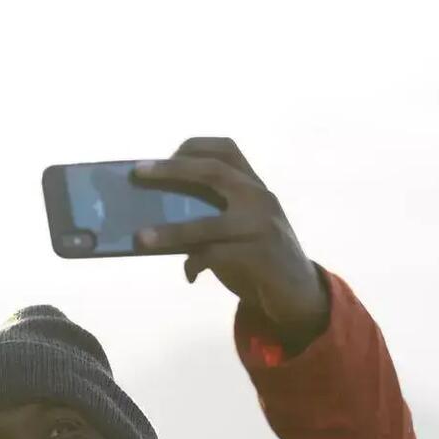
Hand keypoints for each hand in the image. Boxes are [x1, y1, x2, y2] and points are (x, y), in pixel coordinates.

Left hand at [132, 138, 328, 344]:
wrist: (299, 291)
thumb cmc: (261, 255)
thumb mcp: (243, 225)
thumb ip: (215, 212)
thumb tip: (158, 211)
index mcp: (255, 186)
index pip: (227, 148)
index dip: (193, 147)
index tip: (164, 156)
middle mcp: (260, 198)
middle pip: (213, 171)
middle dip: (172, 170)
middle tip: (139, 174)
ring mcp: (262, 226)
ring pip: (207, 222)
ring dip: (170, 231)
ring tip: (141, 238)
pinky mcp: (260, 256)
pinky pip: (214, 256)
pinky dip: (195, 264)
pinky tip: (190, 274)